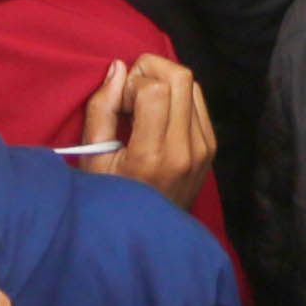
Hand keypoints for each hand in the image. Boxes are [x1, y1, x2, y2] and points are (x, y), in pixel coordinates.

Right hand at [75, 53, 218, 214]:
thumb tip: (118, 67)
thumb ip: (102, 109)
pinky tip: (159, 117)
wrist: (152, 237)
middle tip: (130, 95)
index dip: (132, 84)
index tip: (120, 104)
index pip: (155, 88)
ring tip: (143, 107)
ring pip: (193, 84)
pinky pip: (199, 101)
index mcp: (153, 154)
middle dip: (151, 71)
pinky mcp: (212, 147)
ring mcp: (204, 148)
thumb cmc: (113, 198)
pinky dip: (178, 96)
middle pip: (180, 77)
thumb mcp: (93, 159)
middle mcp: (186, 149)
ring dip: (165, 82)